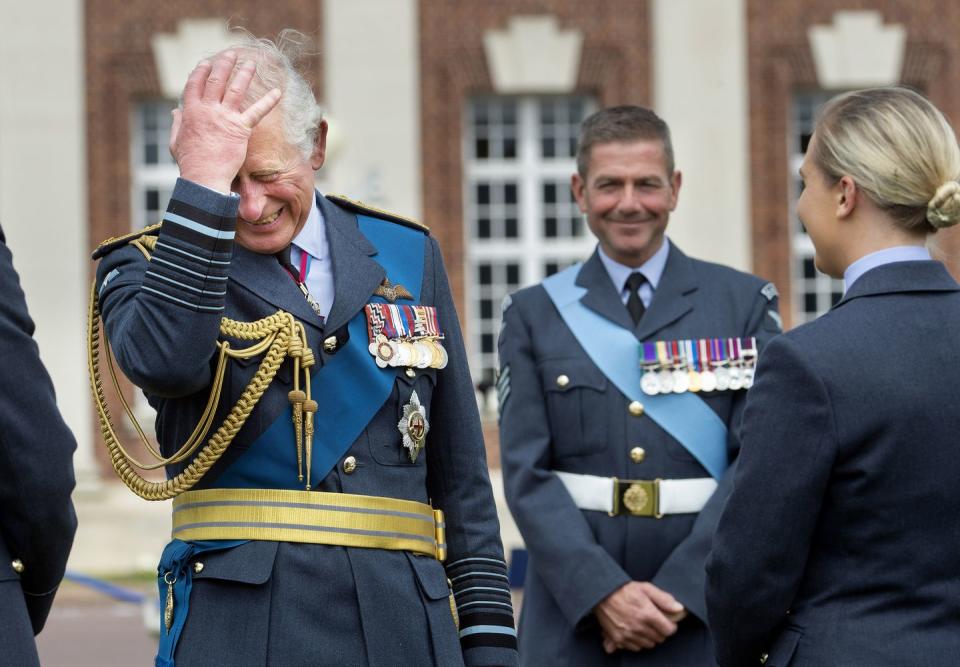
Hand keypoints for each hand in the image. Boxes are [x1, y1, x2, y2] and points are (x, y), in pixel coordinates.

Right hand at [169, 51, 281, 192]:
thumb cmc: (190, 163)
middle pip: (216, 79)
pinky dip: (269, 100)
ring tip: (251, 63)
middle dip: (224, 64)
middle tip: (231, 53)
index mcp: (191, 111)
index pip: (195, 83)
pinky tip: (278, 92)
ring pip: (236, 89)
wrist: (204, 178)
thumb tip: (175, 111)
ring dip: (244, 73)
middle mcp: (208, 109)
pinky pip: (257, 111)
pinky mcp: (241, 128)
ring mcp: (225, 117)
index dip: (202, 71)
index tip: (207, 62)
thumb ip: (176, 124)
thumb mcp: (176, 141)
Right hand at [594, 581, 685, 652]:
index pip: (669, 630)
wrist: (601, 594)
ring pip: (648, 644)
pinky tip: (634, 631)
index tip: (666, 621)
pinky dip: (637, 642)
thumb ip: (664, 599)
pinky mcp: (618, 639)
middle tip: (654, 621)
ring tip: (643, 625)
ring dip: (649, 637)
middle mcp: (638, 627)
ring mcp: (628, 634)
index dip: (670, 626)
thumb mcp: (646, 588)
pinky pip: (635, 648)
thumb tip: (679, 608)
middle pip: (659, 639)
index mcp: (647, 614)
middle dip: (659, 631)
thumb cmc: (624, 590)